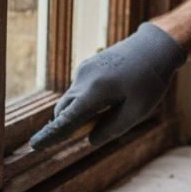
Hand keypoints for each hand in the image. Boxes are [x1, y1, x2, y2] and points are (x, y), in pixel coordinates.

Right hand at [30, 22, 185, 150]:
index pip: (66, 119)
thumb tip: (90, 139)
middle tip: (82, 133)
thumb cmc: (150, 81)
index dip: (51, 134)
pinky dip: (85, 100)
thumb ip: (111, 129)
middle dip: (65, 124)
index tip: (35, 145)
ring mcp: (84, 70)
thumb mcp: (136, 112)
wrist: (155, 46)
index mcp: (94, 92)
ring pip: (71, 98)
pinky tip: (111, 96)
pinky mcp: (88, 65)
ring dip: (78, 111)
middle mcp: (83, 79)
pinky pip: (79, 88)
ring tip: (108, 111)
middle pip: (63, 109)